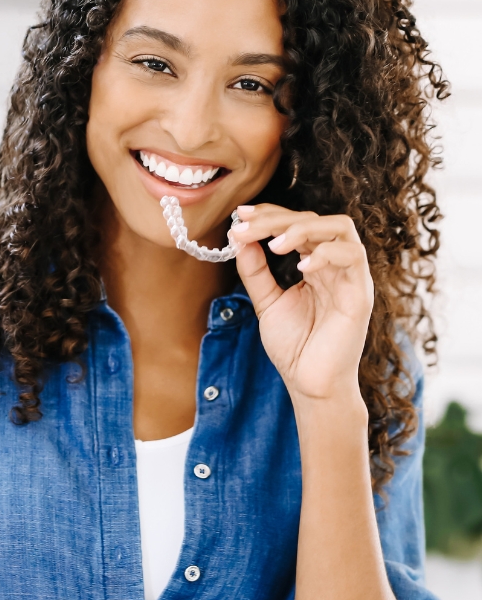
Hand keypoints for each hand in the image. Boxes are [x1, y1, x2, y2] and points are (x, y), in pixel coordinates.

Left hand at [230, 204, 373, 403]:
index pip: (298, 223)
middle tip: (245, 227)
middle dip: (277, 218)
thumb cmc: (295, 346)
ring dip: (302, 229)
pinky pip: (353, 257)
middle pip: (314, 219)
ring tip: (274, 245)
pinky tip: (301, 267)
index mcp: (316, 264)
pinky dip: (326, 254)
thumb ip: (256, 271)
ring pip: (339, 228)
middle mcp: (335, 266)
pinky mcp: (360, 295)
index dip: (270, 213)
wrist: (310, 385)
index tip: (239, 215)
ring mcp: (351, 278)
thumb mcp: (267, 302)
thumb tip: (239, 238)